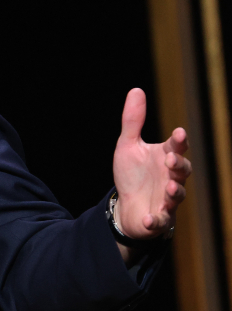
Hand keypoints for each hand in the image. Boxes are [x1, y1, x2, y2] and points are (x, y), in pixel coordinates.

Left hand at [112, 88, 191, 242]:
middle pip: (182, 170)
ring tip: (170, 187)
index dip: (179, 141)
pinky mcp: (158, 218)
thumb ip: (133, 121)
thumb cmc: (132, 174)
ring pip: (177, 196)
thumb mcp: (128, 146)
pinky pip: (160, 220)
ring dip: (175, 191)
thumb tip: (136, 90)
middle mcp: (171, 177)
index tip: (177, 133)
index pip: (177, 147)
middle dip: (178, 165)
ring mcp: (167, 199)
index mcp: (165, 157)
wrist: (126, 206)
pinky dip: (155, 220)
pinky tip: (149, 218)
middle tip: (170, 160)